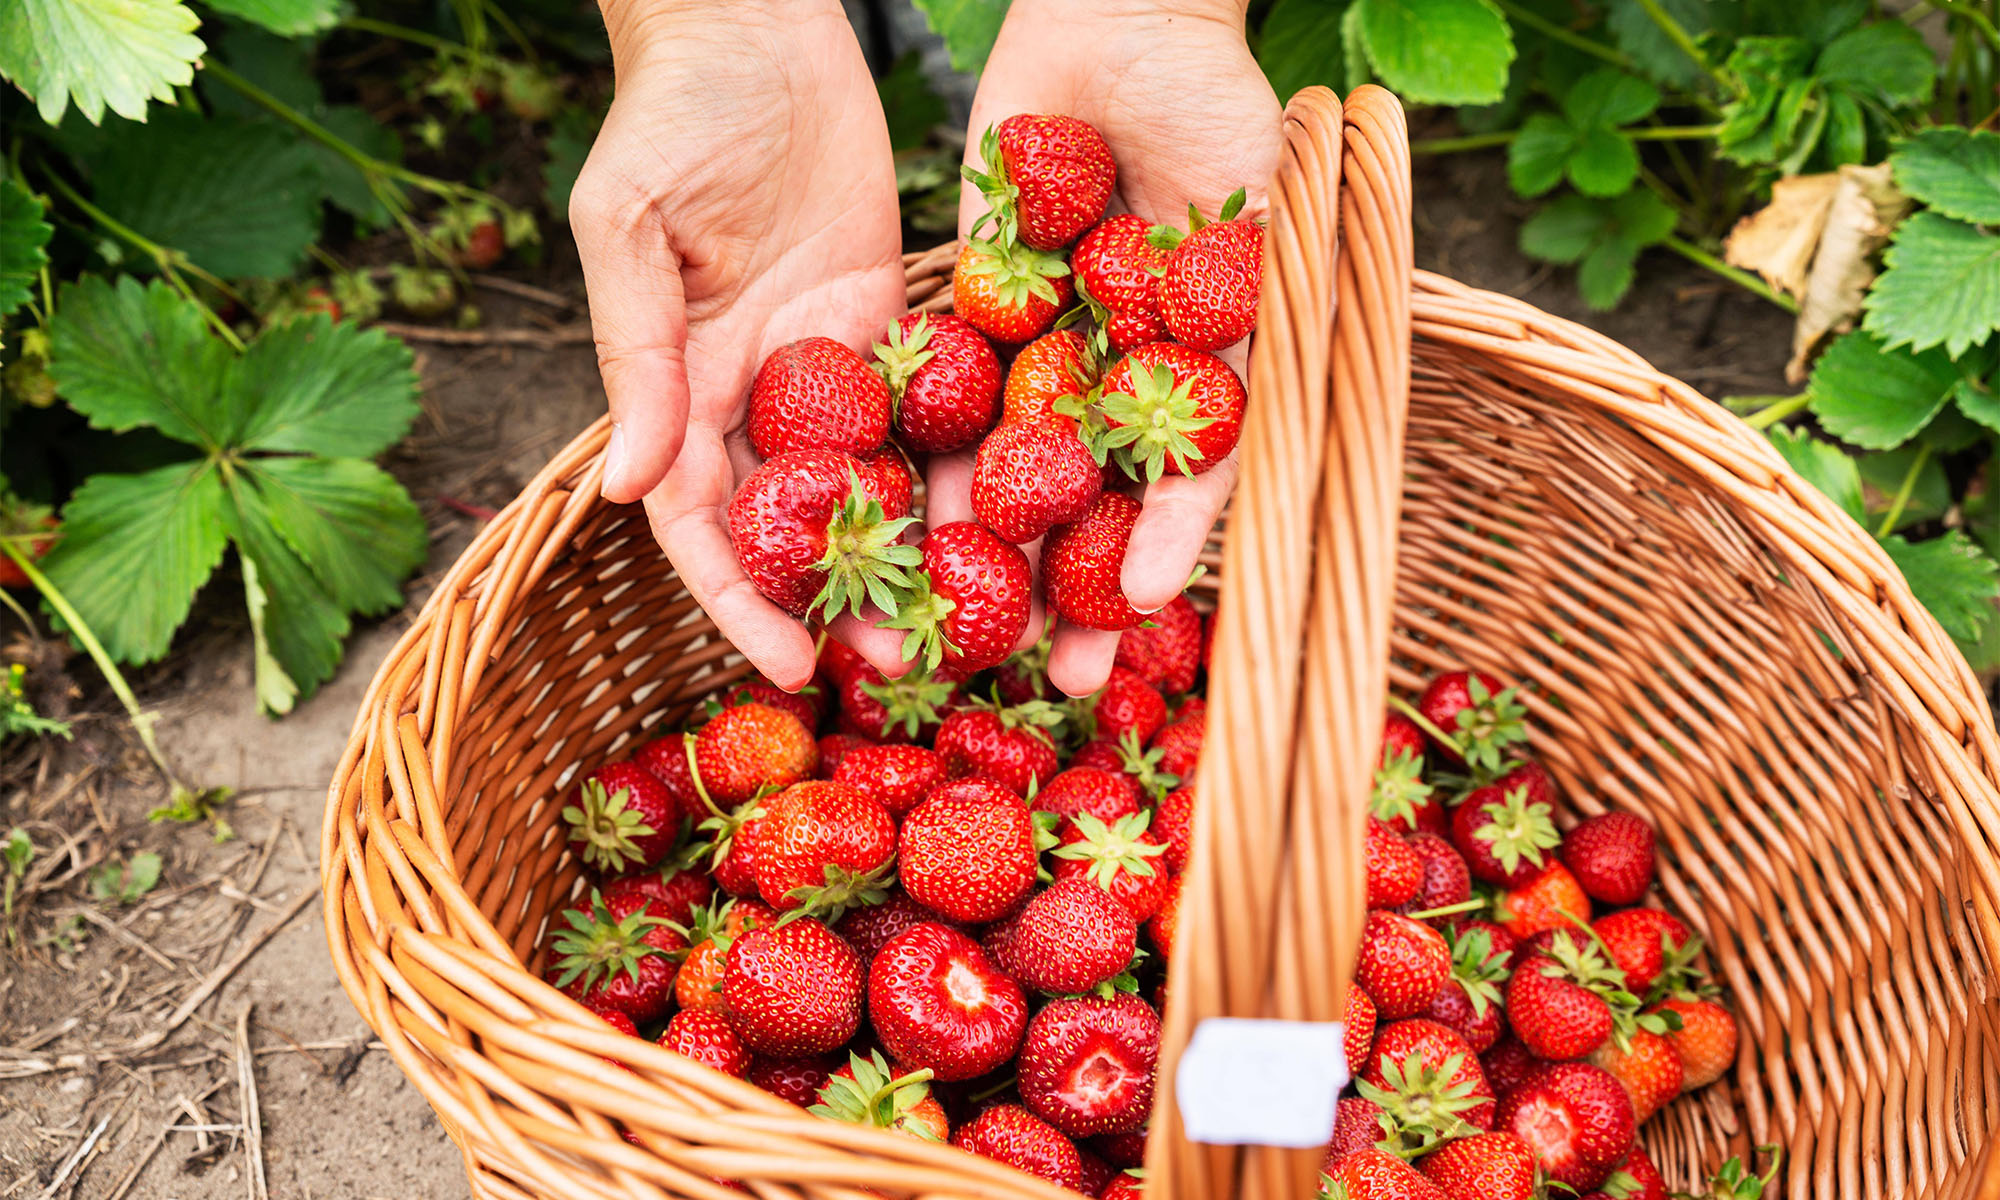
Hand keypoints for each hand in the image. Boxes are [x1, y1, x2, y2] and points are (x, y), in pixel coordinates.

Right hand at [571, 0, 908, 689]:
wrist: (759, 25)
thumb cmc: (670, 115)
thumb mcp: (631, 232)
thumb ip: (637, 358)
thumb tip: (618, 489)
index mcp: (685, 383)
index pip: (704, 518)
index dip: (739, 597)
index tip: (785, 664)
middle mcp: (762, 390)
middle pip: (800, 521)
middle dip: (840, 597)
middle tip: (899, 664)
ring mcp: (836, 362)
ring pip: (875, 480)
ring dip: (915, 551)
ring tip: (973, 619)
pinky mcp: (902, 319)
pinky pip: (934, 405)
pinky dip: (966, 463)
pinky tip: (1015, 518)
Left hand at [941, 0, 1282, 695]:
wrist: (1119, 18)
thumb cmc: (1216, 114)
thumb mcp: (1257, 235)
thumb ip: (1242, 348)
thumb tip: (1222, 476)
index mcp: (1197, 372)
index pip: (1180, 489)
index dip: (1158, 557)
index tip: (1137, 620)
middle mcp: (1120, 375)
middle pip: (1093, 503)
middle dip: (1072, 589)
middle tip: (1056, 674)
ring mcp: (1046, 347)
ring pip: (1012, 468)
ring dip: (990, 551)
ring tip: (959, 633)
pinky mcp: (975, 305)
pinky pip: (946, 392)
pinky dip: (925, 452)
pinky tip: (900, 518)